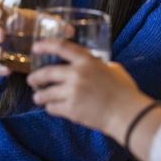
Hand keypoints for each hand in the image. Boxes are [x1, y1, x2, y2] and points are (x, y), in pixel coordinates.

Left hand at [27, 40, 150, 141]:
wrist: (128, 114)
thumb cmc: (125, 92)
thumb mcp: (113, 69)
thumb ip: (99, 65)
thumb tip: (94, 64)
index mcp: (87, 61)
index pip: (61, 47)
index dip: (45, 45)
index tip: (35, 47)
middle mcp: (77, 74)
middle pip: (46, 73)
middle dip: (35, 78)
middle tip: (31, 80)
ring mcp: (73, 92)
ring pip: (45, 94)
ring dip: (39, 96)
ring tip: (38, 98)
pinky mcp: (71, 109)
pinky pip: (52, 108)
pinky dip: (51, 108)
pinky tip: (52, 108)